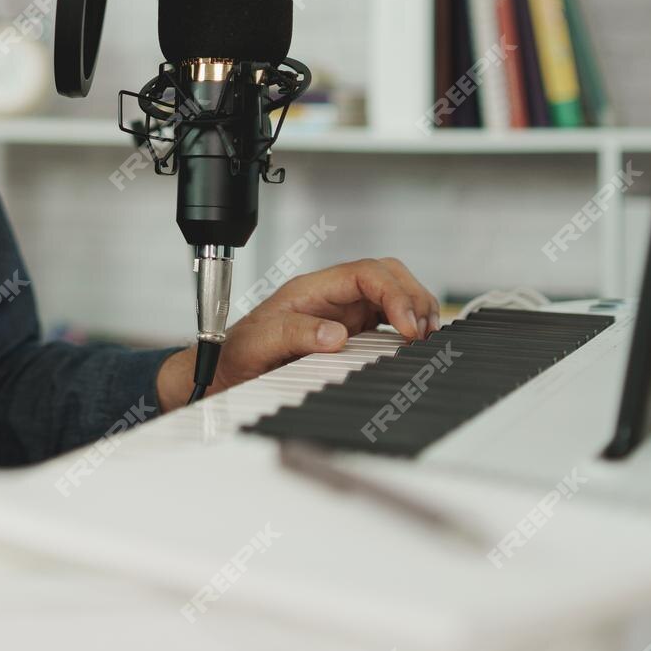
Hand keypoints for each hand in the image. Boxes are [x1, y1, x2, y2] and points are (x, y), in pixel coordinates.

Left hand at [154, 258, 439, 409]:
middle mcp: (332, 297)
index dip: (394, 294)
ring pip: (392, 294)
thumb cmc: (238, 356)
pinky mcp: (351, 333)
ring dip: (415, 309)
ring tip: (425, 337)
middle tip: (424, 332)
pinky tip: (414, 345)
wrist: (225, 376)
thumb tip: (336, 335)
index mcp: (312, 290)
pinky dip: (407, 327)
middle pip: (387, 275)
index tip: (408, 326)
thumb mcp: (259, 344)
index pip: (365, 274)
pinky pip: (388, 320)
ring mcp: (343, 313)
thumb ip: (294, 335)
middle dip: (412, 296)